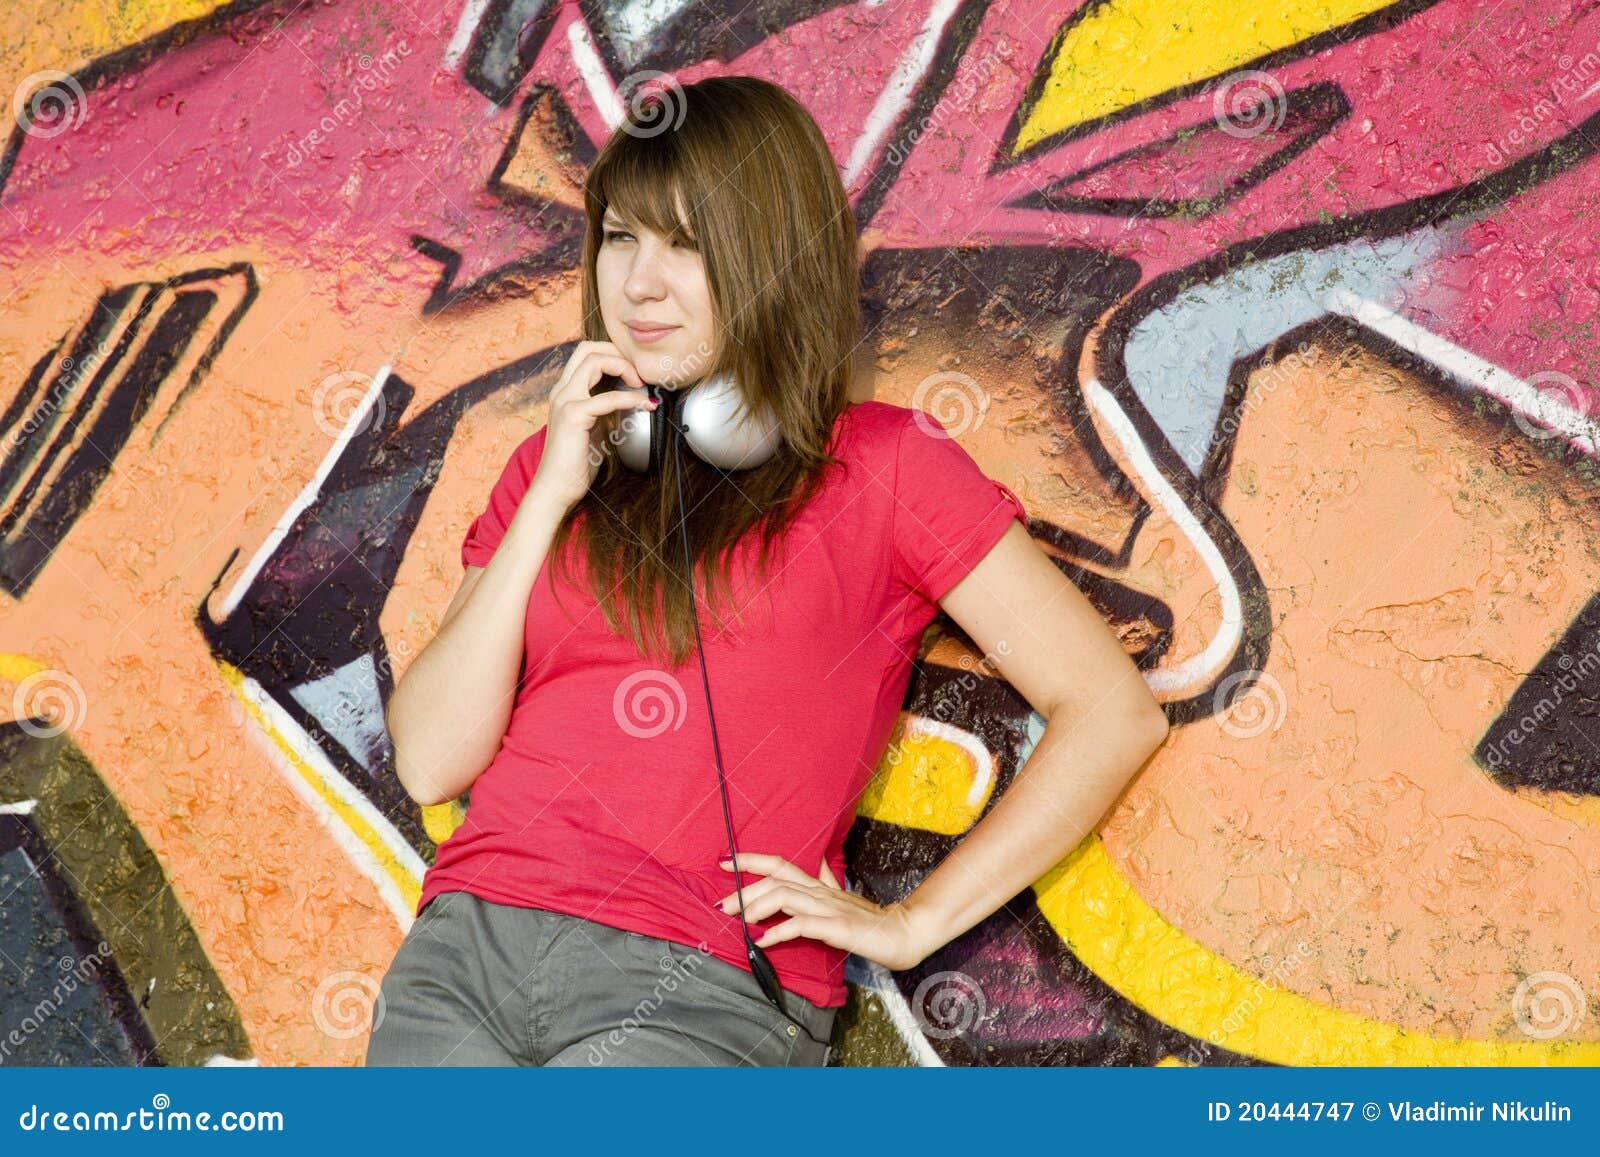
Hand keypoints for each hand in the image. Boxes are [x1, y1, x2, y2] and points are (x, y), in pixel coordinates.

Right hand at [531, 340, 657, 509]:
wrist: (556, 489)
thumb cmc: (575, 464)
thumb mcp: (594, 429)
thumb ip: (606, 410)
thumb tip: (630, 399)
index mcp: (564, 392)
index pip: (586, 354)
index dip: (613, 355)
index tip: (635, 373)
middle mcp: (561, 391)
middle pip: (588, 348)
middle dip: (618, 352)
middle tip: (640, 372)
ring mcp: (565, 400)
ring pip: (594, 360)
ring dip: (624, 367)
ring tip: (642, 383)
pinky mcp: (573, 415)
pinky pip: (609, 397)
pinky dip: (631, 398)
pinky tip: (646, 405)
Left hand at [713, 852, 931, 972]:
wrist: (902, 933)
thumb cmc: (868, 919)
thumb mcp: (841, 896)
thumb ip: (825, 879)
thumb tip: (817, 860)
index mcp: (817, 885)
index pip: (780, 864)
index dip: (751, 860)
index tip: (724, 861)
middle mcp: (819, 892)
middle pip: (776, 879)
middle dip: (744, 889)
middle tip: (722, 904)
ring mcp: (828, 908)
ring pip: (785, 896)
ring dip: (758, 906)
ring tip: (741, 920)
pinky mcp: (836, 928)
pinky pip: (803, 925)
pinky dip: (779, 932)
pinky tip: (764, 941)